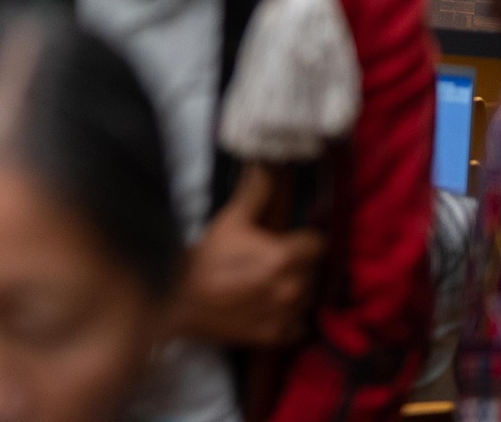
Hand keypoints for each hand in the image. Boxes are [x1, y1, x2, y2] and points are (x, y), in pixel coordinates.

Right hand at [175, 165, 325, 346]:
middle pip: (313, 270)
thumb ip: (256, 192)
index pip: (319, 242)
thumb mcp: (231, 219)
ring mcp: (286, 315)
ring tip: (271, 283)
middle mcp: (293, 287)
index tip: (291, 238)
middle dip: (299, 263)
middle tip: (274, 259)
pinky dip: (289, 318)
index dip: (305, 238)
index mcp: (285, 256)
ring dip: (296, 289)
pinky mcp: (276, 336)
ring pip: (307, 297)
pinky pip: (298, 325)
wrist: (181, 299)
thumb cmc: (207, 257)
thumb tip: (267, 163)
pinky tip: (271, 307)